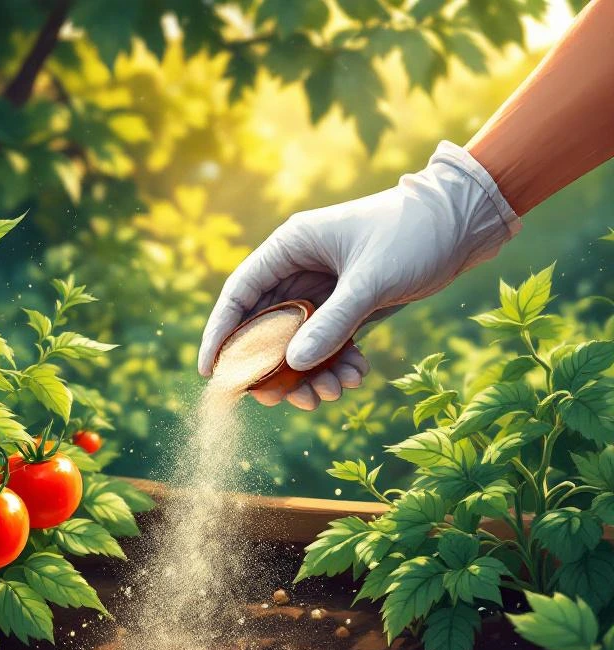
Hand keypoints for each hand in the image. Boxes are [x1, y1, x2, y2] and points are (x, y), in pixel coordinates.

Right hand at [198, 142, 520, 409]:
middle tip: (279, 401)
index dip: (221, 335)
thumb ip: (332, 324)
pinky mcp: (347, 308)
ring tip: (333, 394)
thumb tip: (293, 366)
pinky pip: (328, 346)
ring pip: (297, 344)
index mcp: (291, 248)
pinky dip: (337, 366)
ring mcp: (323, 292)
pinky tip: (356, 376)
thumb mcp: (371, 281)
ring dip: (309, 375)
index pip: (240, 295)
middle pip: (265, 328)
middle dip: (272, 369)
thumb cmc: (415, 234)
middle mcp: (299, 270)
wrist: (464, 223)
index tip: (211, 373)